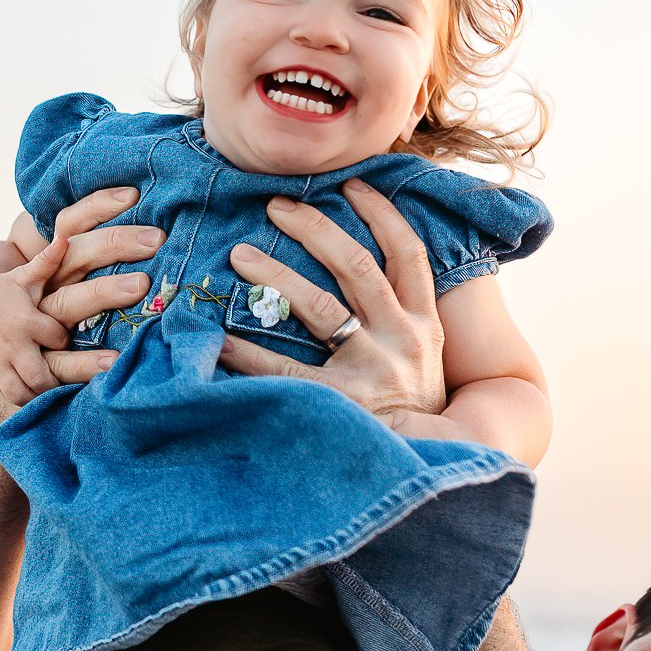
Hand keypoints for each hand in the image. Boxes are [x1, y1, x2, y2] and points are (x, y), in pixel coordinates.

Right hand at [0, 188, 163, 405]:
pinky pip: (18, 398)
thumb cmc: (6, 289)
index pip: (54, 333)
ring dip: (57, 397)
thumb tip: (64, 237)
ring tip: (90, 404)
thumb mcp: (24, 275)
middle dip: (76, 371)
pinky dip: (37, 405)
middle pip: (43, 369)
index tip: (99, 337)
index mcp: (23, 317)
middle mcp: (14, 344)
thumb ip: (46, 261)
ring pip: (31, 389)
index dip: (72, 338)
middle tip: (111, 371)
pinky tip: (60, 411)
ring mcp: (4, 364)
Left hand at [217, 180, 446, 426]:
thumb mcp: (424, 361)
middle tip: (275, 206)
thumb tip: (360, 273)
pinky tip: (220, 339)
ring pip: (322, 307)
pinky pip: (286, 371)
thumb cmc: (414, 411)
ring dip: (277, 276)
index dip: (383, 215)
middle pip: (357, 267)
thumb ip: (401, 319)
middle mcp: (404, 339)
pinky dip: (250, 353)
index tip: (354, 184)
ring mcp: (374, 371)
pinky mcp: (342, 403)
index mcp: (426, 325)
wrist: (430, 467)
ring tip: (239, 255)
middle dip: (315, 229)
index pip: (408, 256)